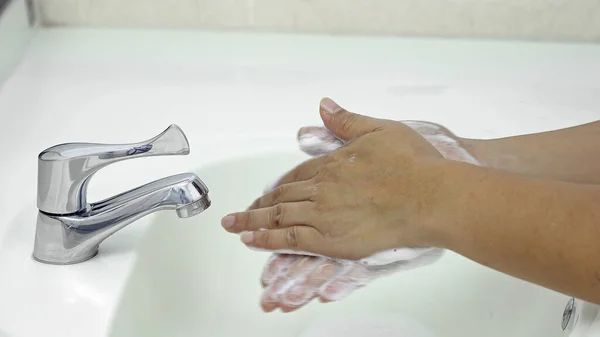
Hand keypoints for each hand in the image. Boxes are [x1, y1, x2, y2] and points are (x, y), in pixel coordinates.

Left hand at [256, 117, 475, 311]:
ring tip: (234, 227)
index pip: (297, 175)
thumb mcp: (380, 130)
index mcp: (333, 164)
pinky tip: (251, 242)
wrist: (431, 196)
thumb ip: (347, 121)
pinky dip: (267, 240)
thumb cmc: (414, 164)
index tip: (266, 192)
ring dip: (252, 222)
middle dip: (257, 206)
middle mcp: (323, 188)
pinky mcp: (331, 240)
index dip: (279, 185)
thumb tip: (324, 105)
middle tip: (237, 214)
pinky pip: (290, 240)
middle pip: (281, 197)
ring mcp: (324, 215)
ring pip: (278, 218)